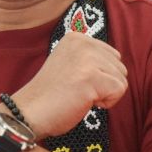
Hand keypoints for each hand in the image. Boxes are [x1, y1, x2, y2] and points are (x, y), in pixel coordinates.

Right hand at [11, 31, 128, 137]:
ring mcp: (87, 58)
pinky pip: (119, 91)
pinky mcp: (91, 76)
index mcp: (77, 38)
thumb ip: (92, 58)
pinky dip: (107, 103)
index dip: (101, 76)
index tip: (78, 82)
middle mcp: (83, 42)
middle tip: (79, 92)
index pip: (113, 56)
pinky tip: (84, 102)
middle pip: (120, 67)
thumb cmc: (51, 96)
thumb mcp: (71, 64)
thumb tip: (119, 64)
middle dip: (105, 85)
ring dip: (105, 95)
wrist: (29, 113)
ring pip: (122, 80)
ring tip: (80, 96)